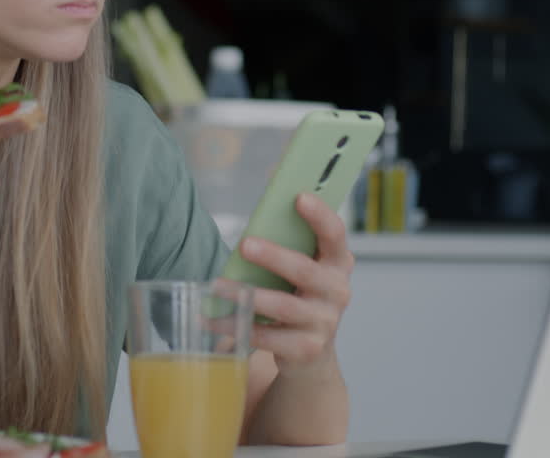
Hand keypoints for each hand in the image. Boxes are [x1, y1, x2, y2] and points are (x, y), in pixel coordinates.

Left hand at [218, 193, 353, 371]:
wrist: (309, 351)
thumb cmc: (298, 295)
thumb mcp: (300, 268)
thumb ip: (287, 242)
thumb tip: (259, 208)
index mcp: (337, 263)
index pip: (335, 235)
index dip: (320, 216)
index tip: (299, 197)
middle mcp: (337, 291)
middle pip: (305, 271)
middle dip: (274, 256)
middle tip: (245, 244)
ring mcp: (323, 322)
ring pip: (283, 306)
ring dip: (247, 295)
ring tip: (218, 286)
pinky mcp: (305, 348)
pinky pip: (266, 335)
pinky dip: (236, 325)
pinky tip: (212, 318)